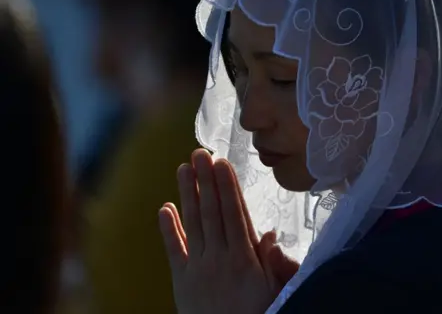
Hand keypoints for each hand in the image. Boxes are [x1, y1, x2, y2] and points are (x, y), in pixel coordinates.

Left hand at [159, 149, 296, 313]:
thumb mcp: (273, 290)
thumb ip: (271, 262)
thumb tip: (268, 233)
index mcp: (244, 259)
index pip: (234, 214)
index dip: (227, 187)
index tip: (222, 164)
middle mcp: (220, 258)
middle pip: (212, 212)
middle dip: (206, 181)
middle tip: (200, 153)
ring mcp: (199, 268)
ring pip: (194, 224)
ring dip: (188, 194)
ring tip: (183, 168)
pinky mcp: (182, 280)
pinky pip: (175, 251)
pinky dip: (169, 229)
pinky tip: (165, 207)